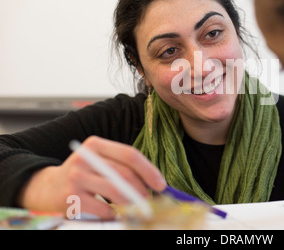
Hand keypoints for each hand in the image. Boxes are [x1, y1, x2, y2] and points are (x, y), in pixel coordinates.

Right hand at [17, 136, 165, 218]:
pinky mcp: (71, 198)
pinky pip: (103, 209)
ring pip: (116, 192)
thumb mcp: (100, 161)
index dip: (149, 171)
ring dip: (132, 203)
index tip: (161, 185)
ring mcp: (76, 177)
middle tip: (150, 200)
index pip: (130, 155)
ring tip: (136, 207)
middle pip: (124, 174)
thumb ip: (122, 166)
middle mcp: (85, 158)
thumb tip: (154, 183)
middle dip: (142, 190)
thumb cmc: (84, 174)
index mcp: (96, 144)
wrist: (48, 187)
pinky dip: (113, 214)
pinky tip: (112, 213)